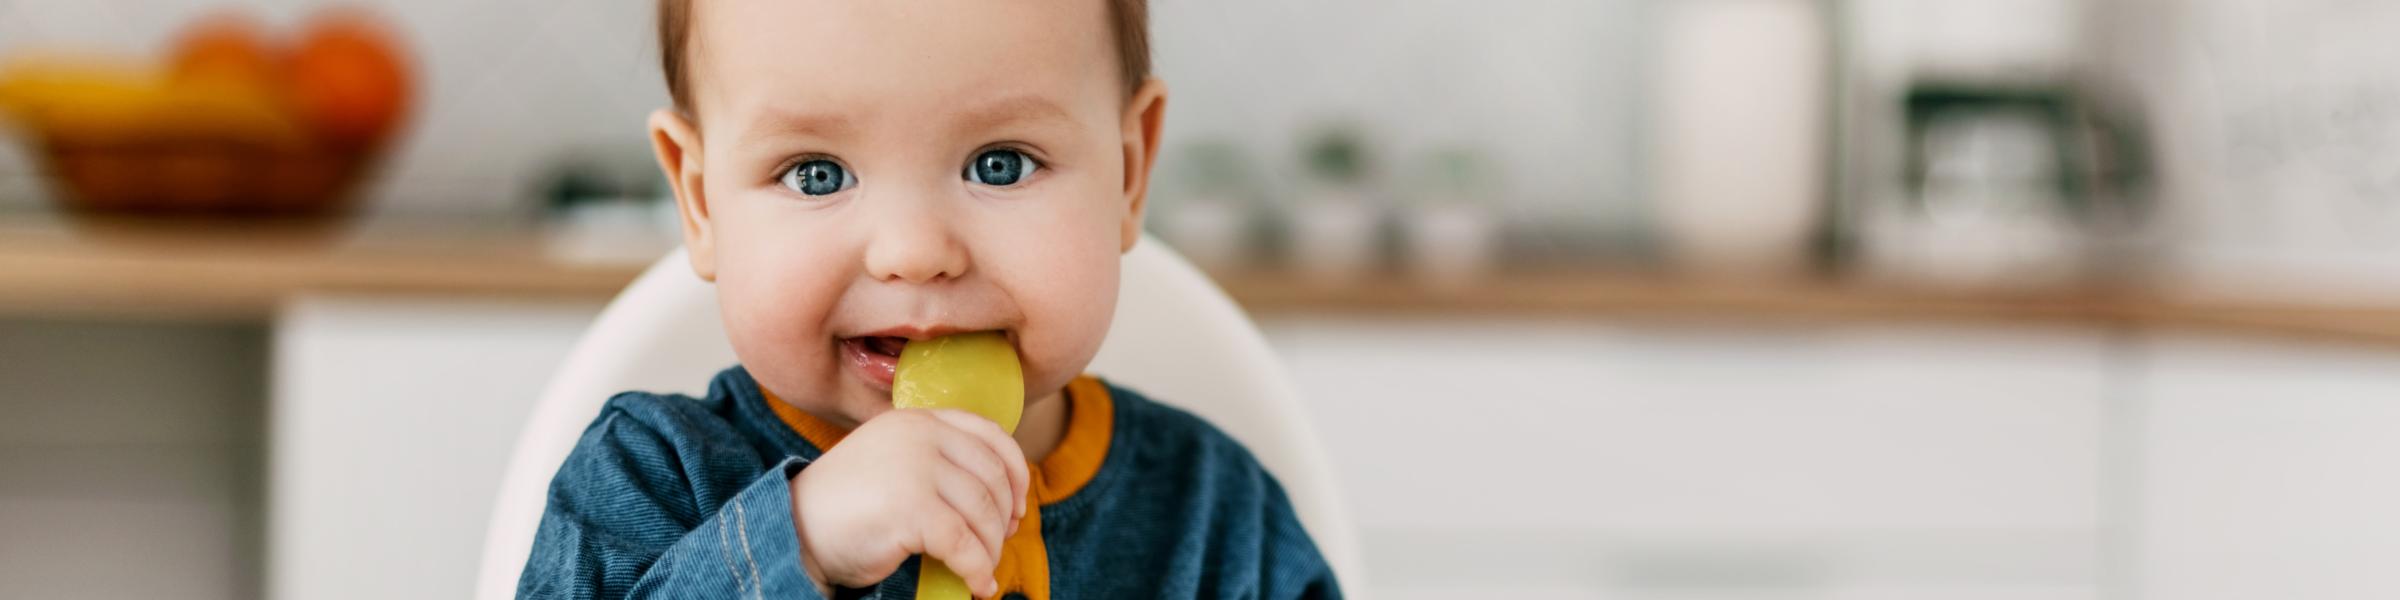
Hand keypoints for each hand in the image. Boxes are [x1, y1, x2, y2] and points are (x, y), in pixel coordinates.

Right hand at [789, 408, 1030, 596]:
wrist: (795, 528)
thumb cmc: (847, 504)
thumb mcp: (895, 462)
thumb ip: (938, 462)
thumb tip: (1003, 498)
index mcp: (919, 420)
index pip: (990, 435)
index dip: (1016, 473)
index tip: (1019, 505)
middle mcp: (920, 436)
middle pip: (992, 478)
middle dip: (1004, 518)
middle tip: (999, 544)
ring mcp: (916, 469)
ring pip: (983, 513)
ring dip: (991, 549)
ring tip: (983, 569)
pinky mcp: (911, 508)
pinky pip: (964, 545)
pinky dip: (978, 570)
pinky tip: (978, 585)